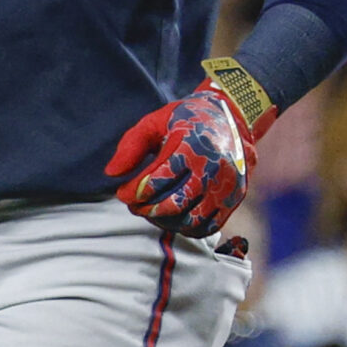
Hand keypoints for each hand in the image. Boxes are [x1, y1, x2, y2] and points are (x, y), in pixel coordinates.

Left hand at [106, 76, 265, 236]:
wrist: (232, 118)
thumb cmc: (186, 120)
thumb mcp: (154, 123)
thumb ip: (131, 147)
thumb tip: (111, 174)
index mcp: (192, 146)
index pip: (158, 180)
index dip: (134, 192)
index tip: (122, 194)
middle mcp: (213, 169)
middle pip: (174, 204)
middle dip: (146, 210)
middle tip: (133, 206)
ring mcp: (227, 186)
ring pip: (192, 220)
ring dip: (165, 222)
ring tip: (150, 212)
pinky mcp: (235, 198)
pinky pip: (211, 226)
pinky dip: (188, 228)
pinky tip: (173, 218)